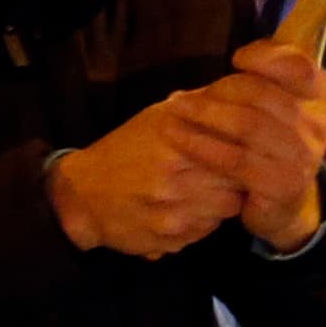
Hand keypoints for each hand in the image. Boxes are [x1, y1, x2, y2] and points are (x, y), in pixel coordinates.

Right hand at [45, 108, 252, 257]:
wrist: (80, 196)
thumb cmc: (125, 150)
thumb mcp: (157, 117)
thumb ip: (200, 105)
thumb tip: (243, 87)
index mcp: (173, 138)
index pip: (234, 145)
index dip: (245, 148)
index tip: (244, 148)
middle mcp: (173, 175)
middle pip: (236, 180)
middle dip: (239, 177)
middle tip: (230, 173)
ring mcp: (171, 211)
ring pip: (226, 209)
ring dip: (224, 201)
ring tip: (208, 191)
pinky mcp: (168, 238)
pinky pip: (206, 231)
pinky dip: (204, 222)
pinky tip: (189, 210)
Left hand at [158, 40, 325, 250]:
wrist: (284, 205)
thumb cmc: (271, 147)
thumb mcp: (275, 111)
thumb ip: (264, 82)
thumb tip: (242, 55)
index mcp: (317, 98)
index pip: (299, 66)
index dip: (267, 57)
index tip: (236, 60)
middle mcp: (316, 125)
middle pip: (263, 95)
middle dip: (216, 92)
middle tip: (178, 98)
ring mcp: (302, 156)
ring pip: (247, 125)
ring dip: (204, 117)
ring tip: (172, 114)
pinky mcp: (281, 184)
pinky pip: (235, 160)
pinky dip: (204, 147)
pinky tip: (181, 141)